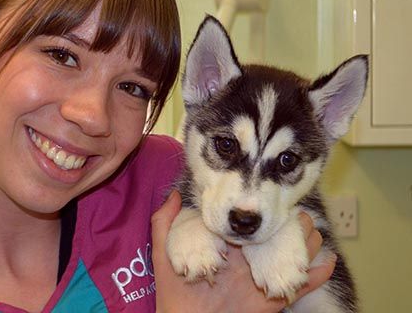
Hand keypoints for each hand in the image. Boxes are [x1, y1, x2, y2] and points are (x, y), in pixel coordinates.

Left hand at [151, 191, 335, 312]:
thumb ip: (165, 223)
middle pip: (278, 234)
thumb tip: (175, 193)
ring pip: (293, 255)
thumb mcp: (165, 253)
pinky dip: (317, 276)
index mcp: (227, 246)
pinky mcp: (273, 300)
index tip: (272, 194)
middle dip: (290, 222)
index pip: (251, 222)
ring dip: (306, 243)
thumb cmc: (174, 291)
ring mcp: (263, 277)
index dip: (263, 208)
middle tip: (294, 213)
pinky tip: (329, 262)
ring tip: (312, 230)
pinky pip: (300, 286)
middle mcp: (249, 259)